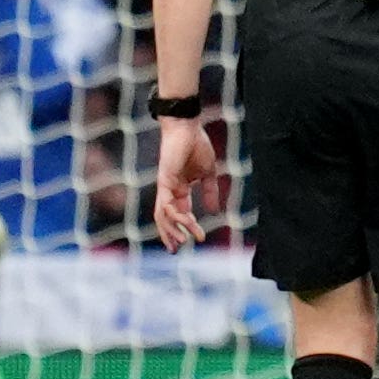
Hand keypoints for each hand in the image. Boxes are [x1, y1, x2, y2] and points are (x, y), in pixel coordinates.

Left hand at [150, 115, 222, 246]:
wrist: (187, 128)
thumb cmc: (197, 146)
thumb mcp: (208, 173)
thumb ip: (210, 192)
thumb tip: (214, 211)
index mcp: (180, 189)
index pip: (181, 213)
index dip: (188, 227)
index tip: (200, 239)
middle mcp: (170, 191)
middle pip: (166, 219)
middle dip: (171, 235)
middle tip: (177, 250)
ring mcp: (165, 187)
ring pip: (163, 216)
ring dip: (171, 231)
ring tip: (181, 243)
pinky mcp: (164, 182)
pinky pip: (167, 204)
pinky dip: (175, 216)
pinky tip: (187, 222)